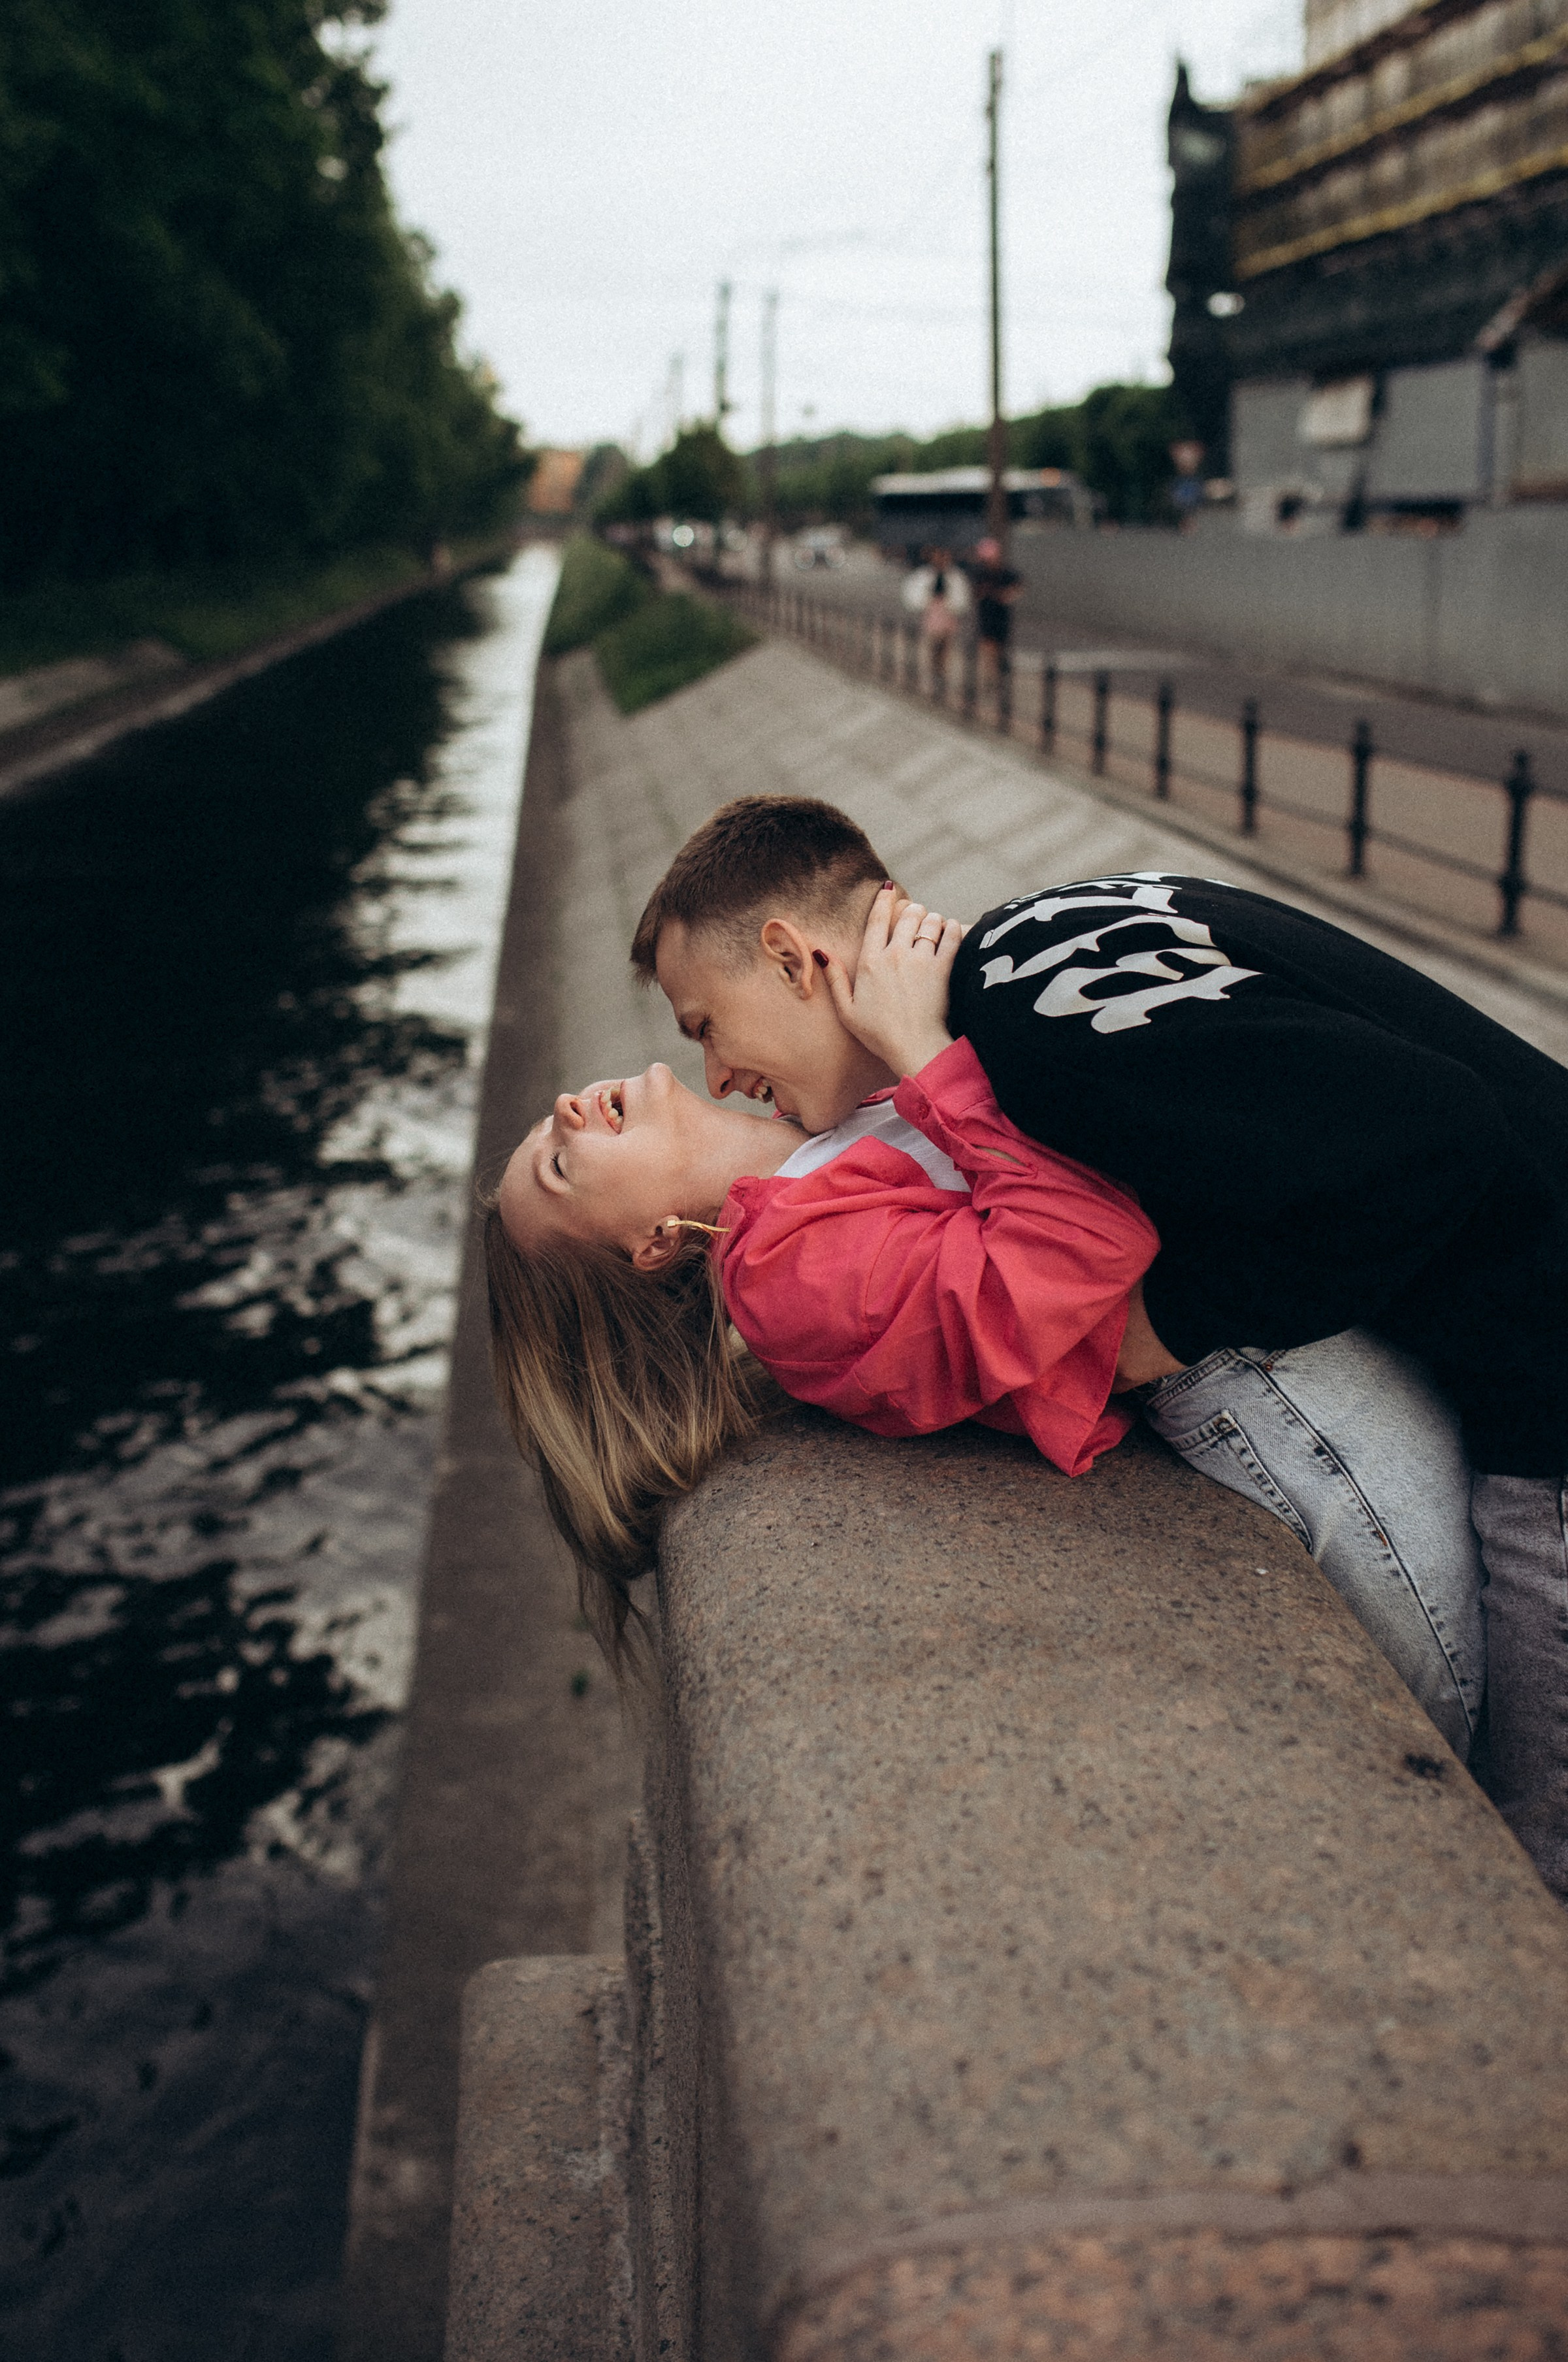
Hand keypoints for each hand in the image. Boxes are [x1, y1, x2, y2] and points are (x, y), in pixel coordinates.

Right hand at [814, 884, 961, 1077]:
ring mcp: (920, 961)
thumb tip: (820, 952)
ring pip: (930, 922)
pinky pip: (951, 936)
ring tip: (934, 925)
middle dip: (913, 910)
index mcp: (870, 962)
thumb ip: (835, 979)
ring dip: (933, 919)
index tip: (888, 888)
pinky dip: (952, 928)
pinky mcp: (942, 969)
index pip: (877, 919)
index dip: (883, 900)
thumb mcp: (847, 1010)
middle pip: (908, 915)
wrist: (913, 1047)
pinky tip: (950, 930)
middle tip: (916, 915)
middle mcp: (895, 955)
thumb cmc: (879, 1034)